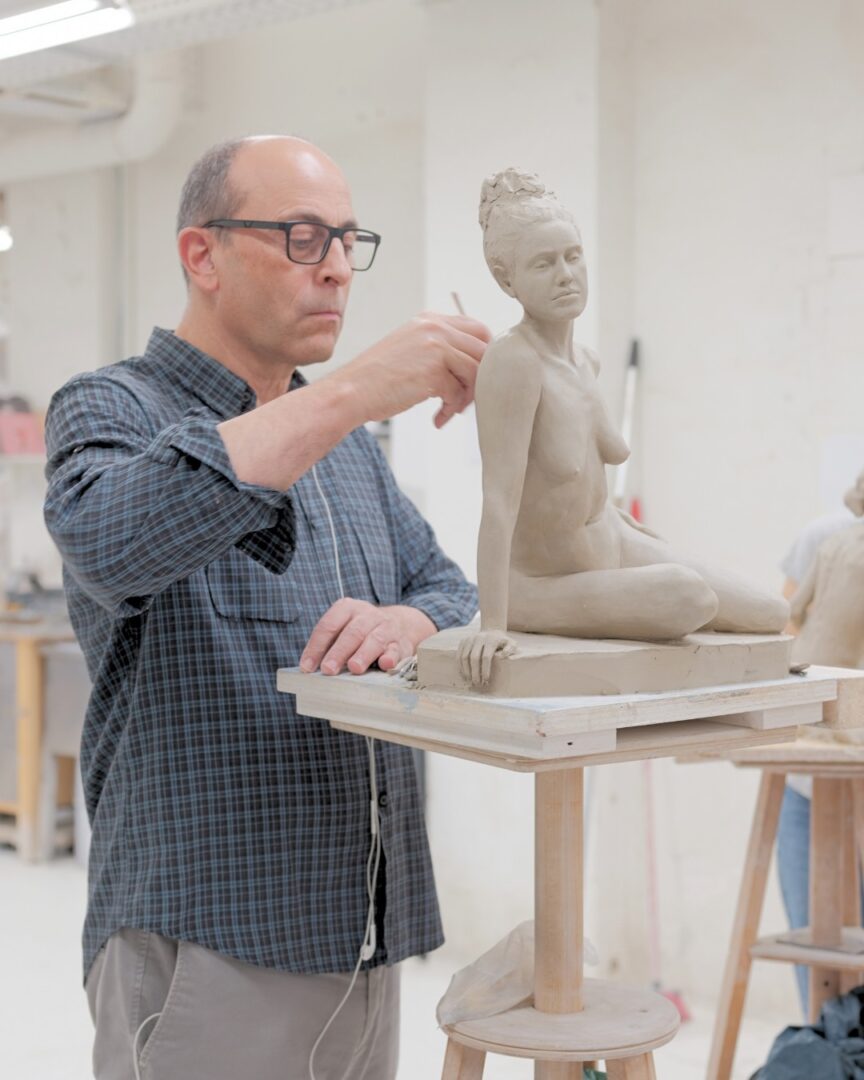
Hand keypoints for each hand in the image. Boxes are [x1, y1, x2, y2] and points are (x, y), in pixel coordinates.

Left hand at [299, 599, 436, 675]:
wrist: (401, 623)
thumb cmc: (362, 630)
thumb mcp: (344, 628)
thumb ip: (328, 644)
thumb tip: (310, 668)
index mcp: (348, 608)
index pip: (329, 625)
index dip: (316, 646)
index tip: (307, 667)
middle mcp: (367, 615)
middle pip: (352, 632)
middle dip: (339, 652)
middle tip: (328, 669)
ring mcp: (386, 627)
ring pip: (375, 639)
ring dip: (364, 654)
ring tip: (354, 668)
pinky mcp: (401, 642)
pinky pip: (396, 649)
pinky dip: (391, 656)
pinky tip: (385, 664)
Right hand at [333, 312, 491, 428]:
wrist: (351, 392)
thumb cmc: (378, 380)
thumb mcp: (412, 351)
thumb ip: (442, 351)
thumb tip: (478, 369)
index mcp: (431, 320)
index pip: (479, 331)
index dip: (483, 358)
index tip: (473, 379)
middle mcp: (435, 327)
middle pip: (484, 351)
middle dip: (480, 379)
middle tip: (465, 400)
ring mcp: (436, 346)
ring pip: (476, 372)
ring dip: (466, 398)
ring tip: (450, 411)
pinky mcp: (434, 370)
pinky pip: (458, 393)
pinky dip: (450, 410)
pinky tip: (437, 419)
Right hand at [457, 629, 516, 687]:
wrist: (492, 631)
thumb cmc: (503, 643)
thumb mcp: (511, 644)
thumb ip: (510, 649)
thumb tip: (502, 656)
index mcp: (491, 639)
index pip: (486, 656)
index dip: (485, 669)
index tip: (486, 680)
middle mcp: (479, 637)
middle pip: (474, 657)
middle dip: (474, 672)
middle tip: (477, 683)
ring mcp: (469, 638)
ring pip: (464, 657)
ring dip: (466, 670)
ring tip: (470, 680)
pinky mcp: (463, 641)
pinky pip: (459, 655)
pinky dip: (460, 666)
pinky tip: (464, 674)